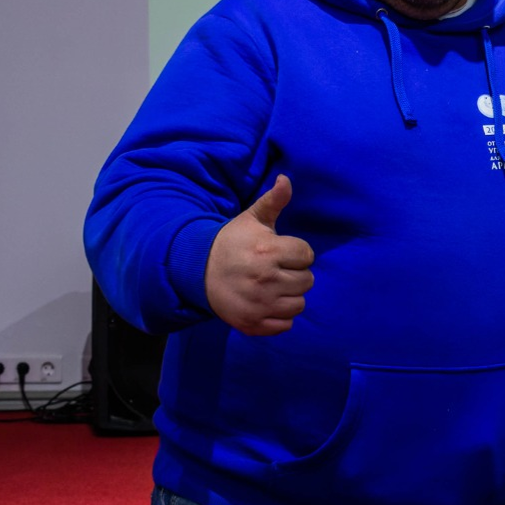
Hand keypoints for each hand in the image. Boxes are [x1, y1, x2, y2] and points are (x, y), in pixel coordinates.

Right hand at [204, 175, 315, 335]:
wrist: (197, 272)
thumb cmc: (231, 242)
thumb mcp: (251, 219)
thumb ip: (273, 201)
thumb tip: (286, 179)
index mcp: (268, 251)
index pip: (307, 255)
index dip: (296, 252)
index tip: (279, 251)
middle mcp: (265, 279)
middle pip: (307, 281)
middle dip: (295, 273)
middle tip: (276, 269)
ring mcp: (259, 304)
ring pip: (300, 303)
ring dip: (290, 295)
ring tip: (272, 286)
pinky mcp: (253, 323)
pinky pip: (286, 325)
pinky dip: (280, 316)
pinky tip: (267, 303)